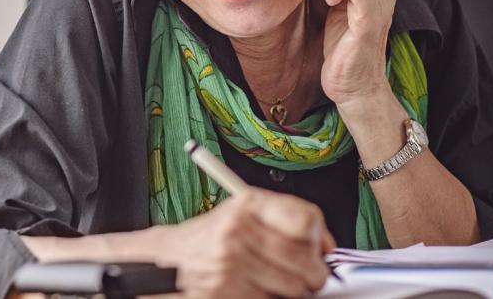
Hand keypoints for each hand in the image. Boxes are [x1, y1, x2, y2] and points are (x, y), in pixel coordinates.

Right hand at [154, 190, 333, 298]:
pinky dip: (270, 298)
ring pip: (293, 286)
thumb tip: (326, 246)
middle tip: (309, 276)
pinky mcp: (226, 290)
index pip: (305, 219)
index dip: (320, 238)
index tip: (320, 250)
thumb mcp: (242, 216)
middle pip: (305, 258)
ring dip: (293, 291)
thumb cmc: (209, 239)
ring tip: (276, 282)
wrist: (166, 260)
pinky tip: (257, 289)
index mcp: (246, 204)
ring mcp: (231, 262)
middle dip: (313, 274)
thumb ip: (283, 223)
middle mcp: (237, 229)